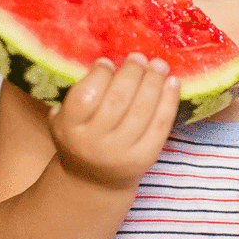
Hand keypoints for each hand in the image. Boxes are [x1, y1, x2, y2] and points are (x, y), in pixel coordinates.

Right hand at [48, 53, 179, 190]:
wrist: (94, 181)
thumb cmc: (82, 136)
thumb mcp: (66, 118)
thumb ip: (79, 93)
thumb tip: (110, 60)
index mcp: (70, 129)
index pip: (86, 96)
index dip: (100, 75)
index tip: (108, 62)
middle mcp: (94, 143)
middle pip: (117, 100)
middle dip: (132, 73)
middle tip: (138, 57)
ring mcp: (121, 152)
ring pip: (142, 110)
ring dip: (153, 81)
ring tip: (158, 65)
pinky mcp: (146, 157)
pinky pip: (161, 124)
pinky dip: (169, 100)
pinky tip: (173, 82)